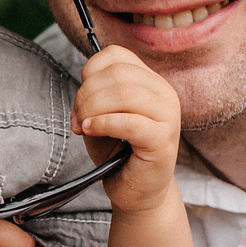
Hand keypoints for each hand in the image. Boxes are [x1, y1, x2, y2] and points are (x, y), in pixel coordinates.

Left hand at [74, 46, 181, 214]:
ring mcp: (168, 115)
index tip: (80, 98)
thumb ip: (96, 92)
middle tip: (77, 118)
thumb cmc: (119, 152)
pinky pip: (130, 122)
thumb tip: (85, 83)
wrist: (137, 191)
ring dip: (92, 108)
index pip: (116, 55)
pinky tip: (93, 130)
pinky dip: (104, 123)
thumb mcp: (102, 114)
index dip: (89, 72)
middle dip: (86, 94)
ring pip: (123, 93)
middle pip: (117, 73)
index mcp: (150, 81)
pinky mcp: (163, 140)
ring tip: (84, 126)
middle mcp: (164, 92)